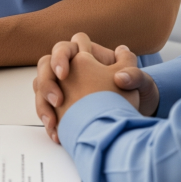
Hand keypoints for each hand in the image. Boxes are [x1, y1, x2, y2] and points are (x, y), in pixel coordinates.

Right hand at [34, 33, 159, 142]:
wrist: (129, 117)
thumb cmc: (134, 92)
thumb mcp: (140, 82)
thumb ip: (134, 75)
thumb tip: (121, 77)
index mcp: (86, 55)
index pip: (65, 48)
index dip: (60, 58)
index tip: (64, 75)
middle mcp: (70, 69)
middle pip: (45, 66)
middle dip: (47, 83)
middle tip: (57, 101)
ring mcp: (61, 87)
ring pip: (40, 88)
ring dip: (42, 105)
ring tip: (53, 123)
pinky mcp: (59, 106)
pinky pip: (44, 108)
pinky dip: (48, 121)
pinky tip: (56, 133)